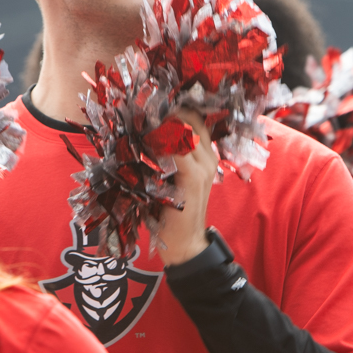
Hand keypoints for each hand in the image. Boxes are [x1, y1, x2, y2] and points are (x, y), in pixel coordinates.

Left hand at [156, 108, 218, 265]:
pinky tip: (146, 147)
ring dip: (162, 127)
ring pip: (186, 130)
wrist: (184, 242)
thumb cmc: (173, 210)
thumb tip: (144, 135)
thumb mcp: (171, 178)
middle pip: (192, 119)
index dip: (174, 111)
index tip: (152, 111)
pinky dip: (161, 144)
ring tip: (144, 130)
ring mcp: (203, 167)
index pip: (195, 120)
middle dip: (168, 114)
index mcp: (205, 155)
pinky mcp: (193, 177)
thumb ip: (167, 158)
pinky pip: (178, 149)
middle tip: (146, 117)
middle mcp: (208, 157)